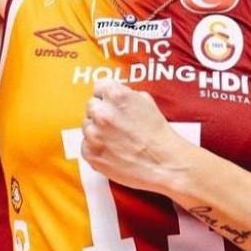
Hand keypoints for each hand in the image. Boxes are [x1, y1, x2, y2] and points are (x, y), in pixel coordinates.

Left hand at [80, 82, 194, 193]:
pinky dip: (96, 148)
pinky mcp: (91, 153)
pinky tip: (112, 151)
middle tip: (116, 124)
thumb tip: (114, 94)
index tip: (111, 103)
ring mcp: (94, 134)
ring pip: (87, 126)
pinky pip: (86, 146)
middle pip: (91, 106)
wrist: (164, 164)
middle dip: (102, 113)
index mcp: (116, 96)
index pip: (100, 87)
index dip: (107, 96)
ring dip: (97, 131)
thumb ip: (126, 95)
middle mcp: (102, 113)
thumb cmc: (158, 136)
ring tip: (116, 140)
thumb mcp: (147, 103)